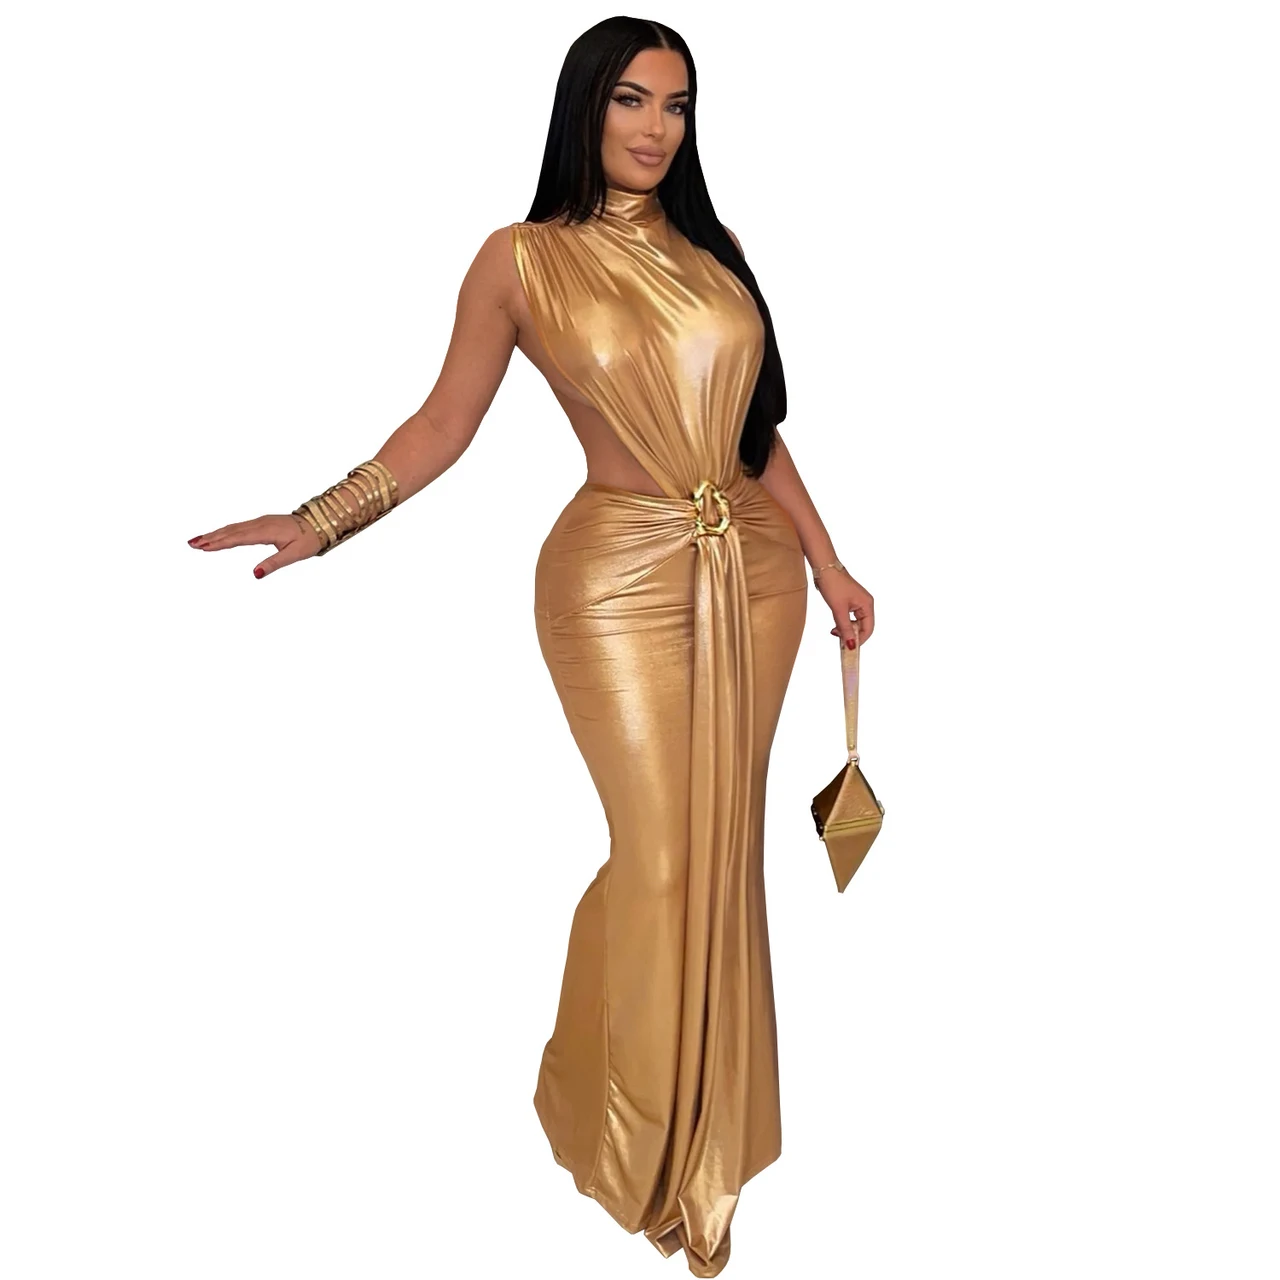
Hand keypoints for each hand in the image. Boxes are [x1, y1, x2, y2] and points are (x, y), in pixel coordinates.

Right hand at [187, 513, 321, 577]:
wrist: (319, 522)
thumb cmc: (309, 539)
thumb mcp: (294, 555)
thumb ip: (274, 564)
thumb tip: (255, 575)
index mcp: (266, 531)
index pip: (238, 538)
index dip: (219, 543)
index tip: (203, 547)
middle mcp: (260, 524)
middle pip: (230, 531)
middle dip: (210, 537)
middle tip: (192, 544)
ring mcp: (260, 521)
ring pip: (233, 528)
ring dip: (215, 533)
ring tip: (198, 540)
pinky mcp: (261, 522)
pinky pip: (239, 526)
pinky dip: (225, 531)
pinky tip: (217, 535)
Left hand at [816, 566, 873, 647]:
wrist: (824, 568)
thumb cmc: (833, 584)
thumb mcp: (838, 610)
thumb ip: (845, 628)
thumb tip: (851, 645)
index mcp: (867, 605)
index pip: (868, 629)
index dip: (860, 640)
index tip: (850, 649)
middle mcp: (865, 604)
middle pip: (863, 626)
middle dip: (852, 635)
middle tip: (840, 642)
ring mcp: (857, 602)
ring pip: (855, 622)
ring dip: (846, 629)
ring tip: (835, 632)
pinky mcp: (849, 601)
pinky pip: (850, 617)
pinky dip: (843, 622)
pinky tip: (835, 625)